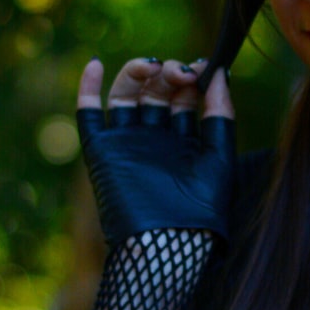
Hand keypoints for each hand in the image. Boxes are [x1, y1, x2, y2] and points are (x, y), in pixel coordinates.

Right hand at [76, 57, 234, 246]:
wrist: (169, 245)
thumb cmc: (202, 210)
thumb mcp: (220, 156)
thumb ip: (221, 114)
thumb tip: (220, 72)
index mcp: (185, 142)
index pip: (186, 97)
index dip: (194, 77)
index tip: (205, 66)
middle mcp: (156, 140)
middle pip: (157, 91)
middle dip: (170, 74)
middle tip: (181, 73)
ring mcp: (129, 144)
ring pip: (127, 95)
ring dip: (137, 72)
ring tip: (151, 66)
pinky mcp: (103, 152)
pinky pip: (90, 117)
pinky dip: (88, 90)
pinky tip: (96, 64)